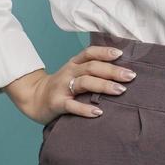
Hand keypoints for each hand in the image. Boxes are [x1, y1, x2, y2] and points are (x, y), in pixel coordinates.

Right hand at [7, 44, 134, 124]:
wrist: (34, 98)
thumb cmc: (61, 86)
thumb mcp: (73, 73)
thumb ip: (91, 70)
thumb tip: (120, 70)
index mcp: (74, 63)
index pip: (89, 53)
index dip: (105, 52)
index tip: (121, 54)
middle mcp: (68, 72)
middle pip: (91, 67)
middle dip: (112, 71)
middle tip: (130, 76)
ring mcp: (62, 88)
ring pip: (84, 83)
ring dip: (103, 86)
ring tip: (120, 91)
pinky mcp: (57, 103)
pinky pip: (72, 105)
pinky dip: (85, 109)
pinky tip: (98, 112)